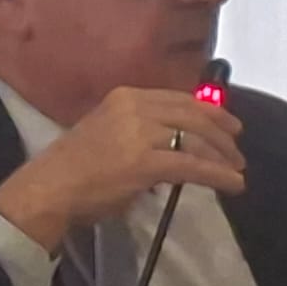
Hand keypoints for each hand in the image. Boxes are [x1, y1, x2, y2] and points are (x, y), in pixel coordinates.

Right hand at [0, 86, 246, 251]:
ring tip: (236, 168)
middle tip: (237, 145)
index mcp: (125, 96)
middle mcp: (136, 107)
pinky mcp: (147, 163)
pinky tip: (232, 183)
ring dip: (222, 154)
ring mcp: (141, 133)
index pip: (178, 98)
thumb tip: (170, 147)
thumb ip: (138, 132)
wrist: (49, 189)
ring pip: (196, 138)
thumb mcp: (106, 131)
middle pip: (193, 113)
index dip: (207, 110)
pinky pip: (192, 165)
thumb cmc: (73, 168)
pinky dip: (217, 174)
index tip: (225, 121)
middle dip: (221, 130)